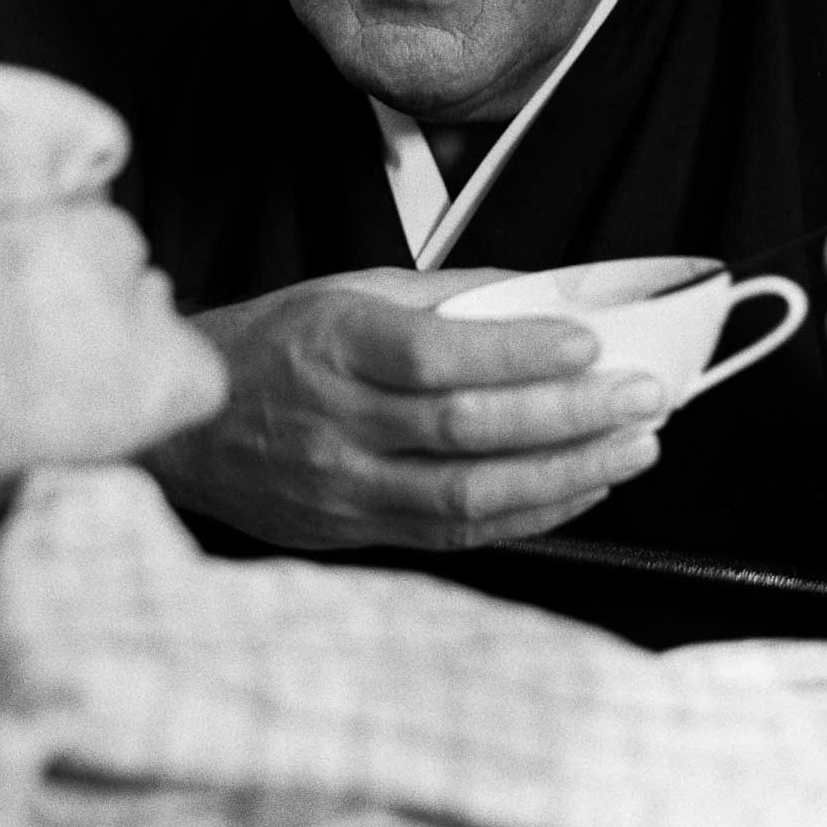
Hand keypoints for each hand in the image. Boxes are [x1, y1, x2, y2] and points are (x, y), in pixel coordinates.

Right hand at [141, 268, 668, 551]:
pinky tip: (581, 488)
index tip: (588, 343)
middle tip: (640, 397)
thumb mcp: (346, 292)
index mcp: (333, 345)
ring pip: (470, 494)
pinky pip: (456, 534)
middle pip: (466, 430)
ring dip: (566, 473)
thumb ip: (444, 297)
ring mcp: (343, 488)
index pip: (437, 357)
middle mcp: (336, 422)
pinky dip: (530, 514)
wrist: (186, 427)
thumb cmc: (271, 347)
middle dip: (570, 416)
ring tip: (632, 449)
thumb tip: (542, 297)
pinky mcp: (356, 533)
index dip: (519, 354)